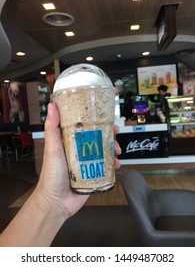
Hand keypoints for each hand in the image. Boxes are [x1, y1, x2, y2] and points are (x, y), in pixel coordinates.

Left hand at [38, 103, 120, 217]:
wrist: (56, 202)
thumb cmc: (51, 175)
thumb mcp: (52, 149)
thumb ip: (52, 128)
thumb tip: (52, 107)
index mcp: (70, 142)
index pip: (85, 126)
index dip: (96, 120)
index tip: (105, 117)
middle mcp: (80, 150)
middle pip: (98, 137)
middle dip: (109, 135)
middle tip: (116, 134)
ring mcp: (88, 162)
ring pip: (105, 151)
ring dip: (114, 149)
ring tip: (117, 151)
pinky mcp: (94, 174)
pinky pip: (107, 166)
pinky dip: (114, 164)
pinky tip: (117, 165)